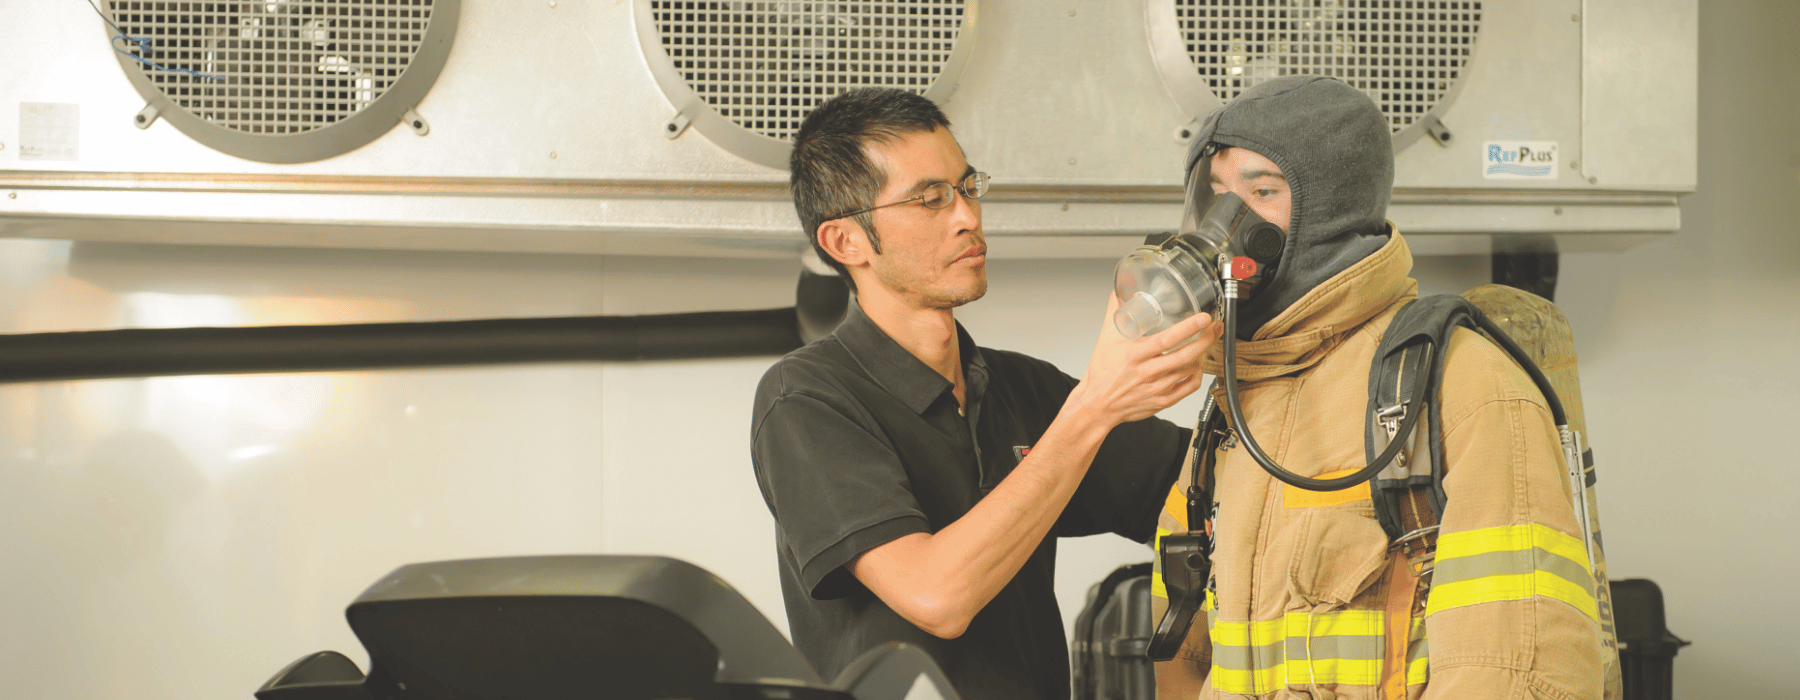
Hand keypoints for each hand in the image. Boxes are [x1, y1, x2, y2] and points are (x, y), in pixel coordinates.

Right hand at [1073, 293, 1221, 425]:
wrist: (1098, 404)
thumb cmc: (1102, 373)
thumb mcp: (1105, 339)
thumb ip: (1113, 312)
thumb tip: (1117, 292)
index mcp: (1135, 355)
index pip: (1167, 339)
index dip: (1189, 327)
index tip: (1203, 318)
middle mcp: (1148, 372)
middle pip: (1186, 355)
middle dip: (1206, 339)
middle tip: (1214, 327)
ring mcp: (1157, 388)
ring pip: (1191, 370)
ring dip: (1202, 355)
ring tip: (1204, 343)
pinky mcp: (1163, 401)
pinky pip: (1189, 388)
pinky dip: (1198, 375)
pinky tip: (1196, 366)